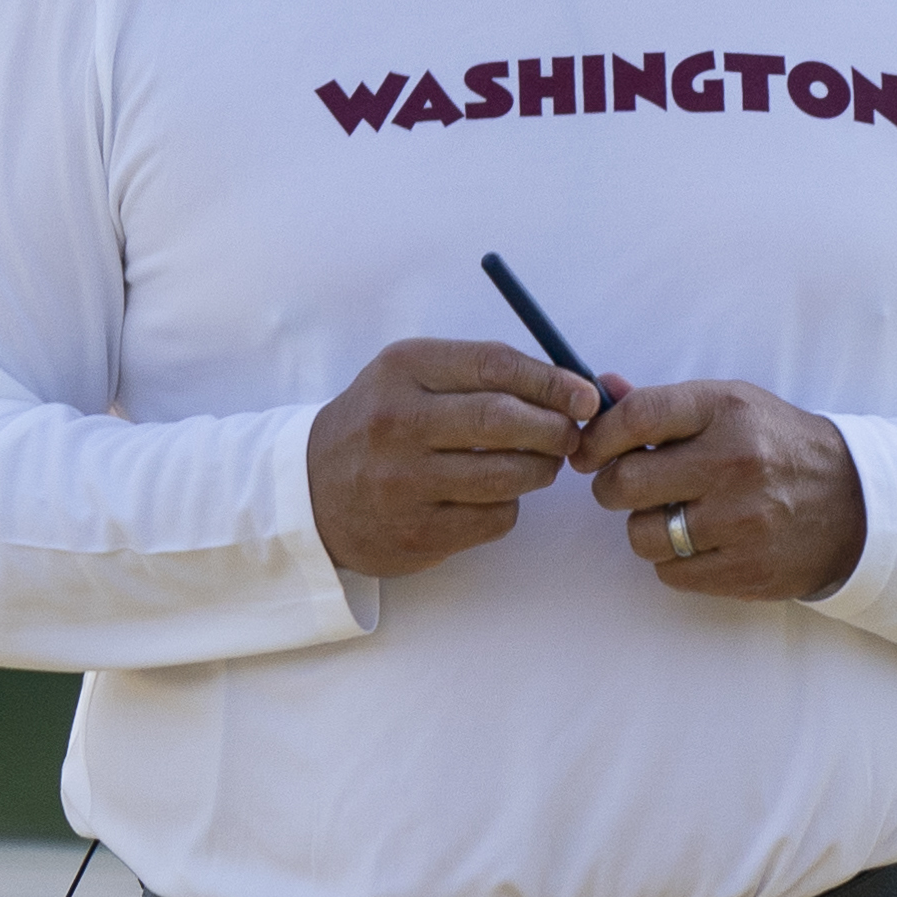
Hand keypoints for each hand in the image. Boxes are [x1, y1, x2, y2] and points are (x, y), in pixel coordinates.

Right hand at [309, 338, 599, 576]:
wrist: (309, 492)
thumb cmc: (380, 425)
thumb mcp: (411, 378)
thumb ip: (481, 374)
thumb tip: (570, 386)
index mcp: (403, 369)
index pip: (494, 366)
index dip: (552, 380)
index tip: (586, 394)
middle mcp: (398, 422)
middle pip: (503, 421)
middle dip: (556, 428)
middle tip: (571, 434)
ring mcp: (404, 481)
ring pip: (507, 476)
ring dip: (540, 470)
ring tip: (538, 464)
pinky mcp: (416, 531)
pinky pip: (495, 518)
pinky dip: (509, 506)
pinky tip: (491, 496)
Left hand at [572, 378, 866, 601]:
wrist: (855, 502)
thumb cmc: (779, 447)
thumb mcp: (732, 407)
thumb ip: (663, 405)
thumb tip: (600, 389)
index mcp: (727, 410)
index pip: (637, 417)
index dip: (598, 435)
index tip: (589, 450)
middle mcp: (734, 462)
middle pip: (626, 482)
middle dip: (612, 487)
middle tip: (626, 486)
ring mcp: (741, 520)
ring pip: (642, 534)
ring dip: (646, 528)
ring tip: (673, 516)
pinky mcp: (745, 569)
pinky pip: (669, 572)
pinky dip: (673, 561)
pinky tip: (700, 542)